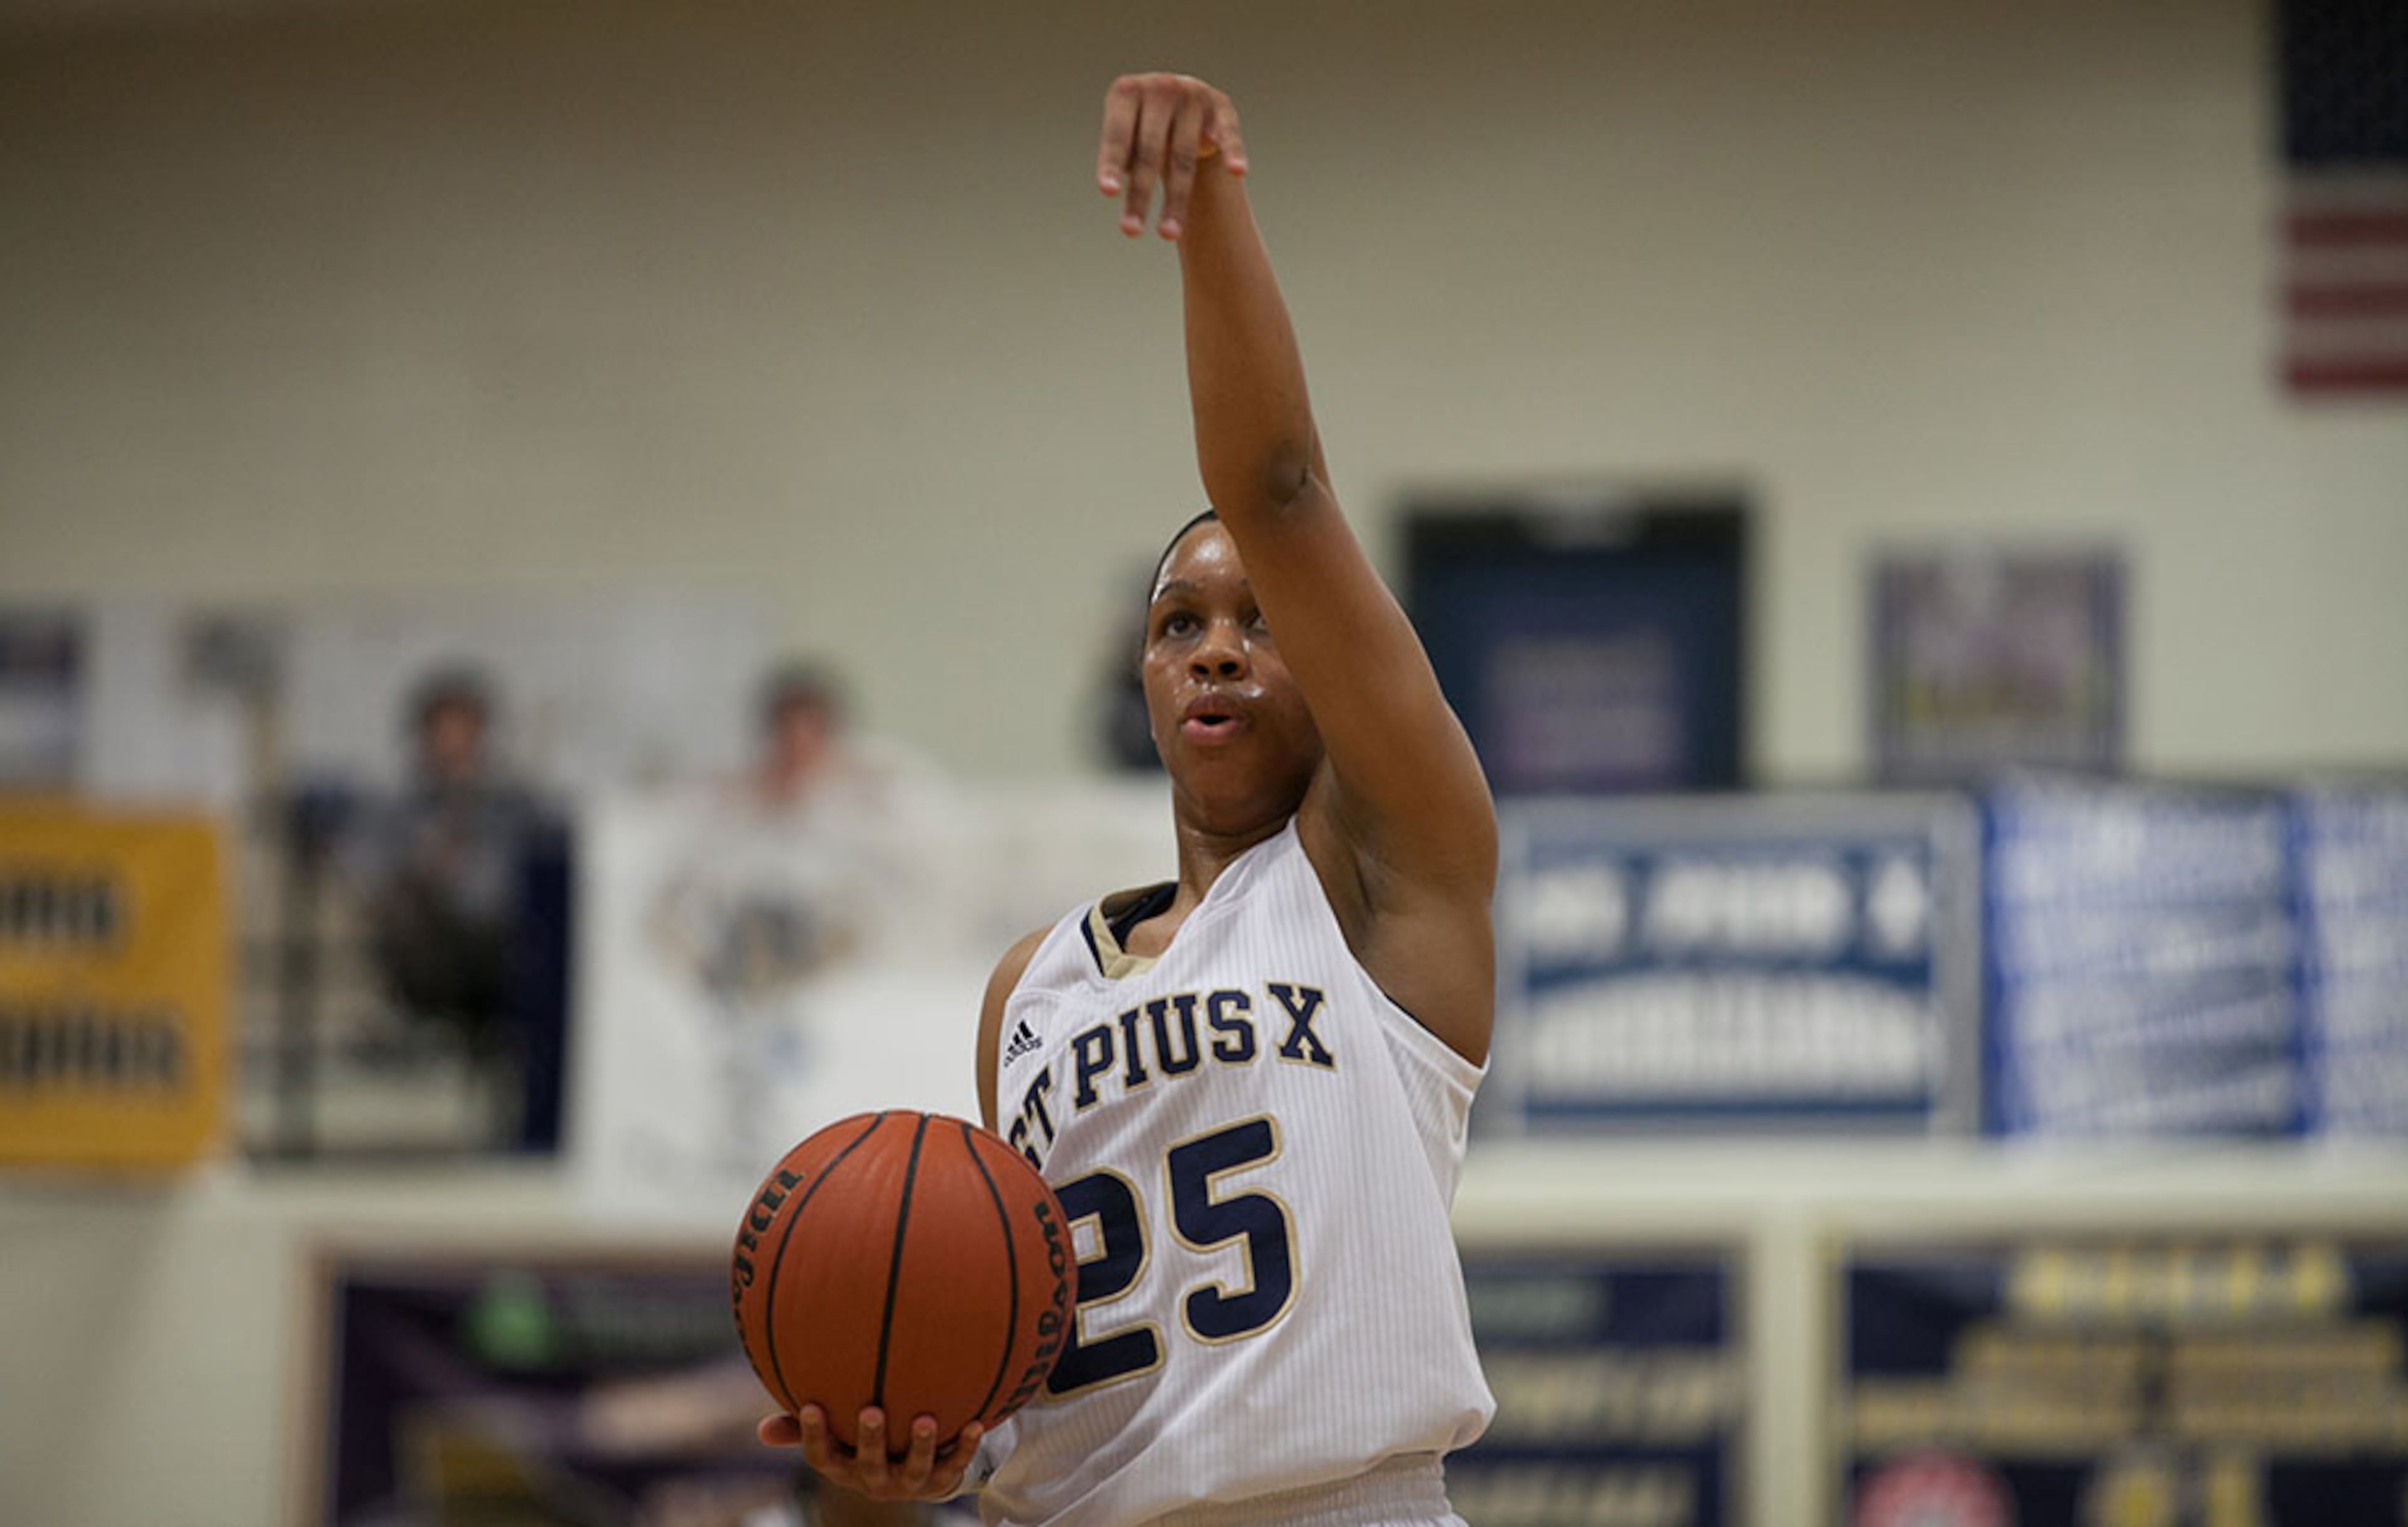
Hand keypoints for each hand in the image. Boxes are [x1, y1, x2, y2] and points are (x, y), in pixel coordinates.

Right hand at [757, 1404, 986, 1501]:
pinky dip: (964, 1446)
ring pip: (913, 1470)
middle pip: (869, 1465)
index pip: (823, 1458)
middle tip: (871, 1411)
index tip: (810, 1406)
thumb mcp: (836, 1436)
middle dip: (870, 1440)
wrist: (915, 1473)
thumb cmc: (865, 1442)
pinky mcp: (939, 1481)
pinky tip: (976, 1422)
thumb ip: (802, 1428)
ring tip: (924, 1420)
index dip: (814, 1436)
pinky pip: (953, 1465)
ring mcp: (908, 1483)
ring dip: (920, 1446)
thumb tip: (760, 1431)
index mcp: (844, 1467)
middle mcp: (873, 1480)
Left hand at [1096, 72, 1249, 241]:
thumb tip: (1113, 184)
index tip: (1107, 193)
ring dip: (1175, 199)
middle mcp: (1160, 87)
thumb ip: (1120, 155)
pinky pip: (1228, 135)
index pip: (1118, 134)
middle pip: (1150, 151)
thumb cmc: (1142, 126)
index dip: (1111, 163)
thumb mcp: (1125, 134)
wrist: (1180, 98)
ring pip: (1183, 157)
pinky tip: (1237, 172)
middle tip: (1130, 232)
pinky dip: (1233, 152)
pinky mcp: (1222, 107)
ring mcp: (1193, 95)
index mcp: (1127, 92)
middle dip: (1140, 194)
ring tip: (1167, 234)